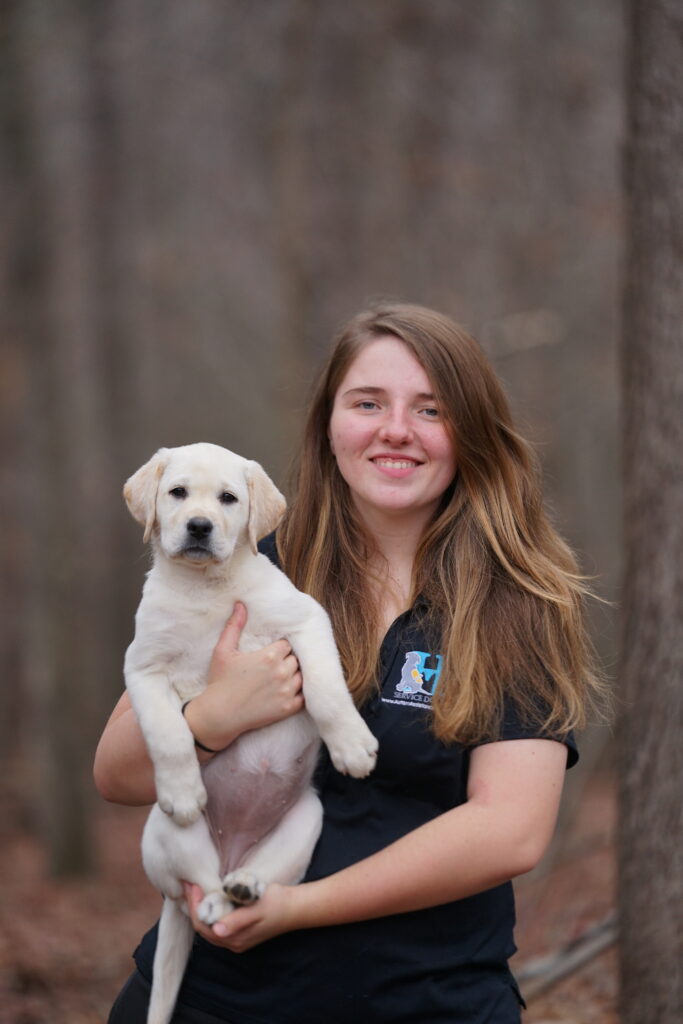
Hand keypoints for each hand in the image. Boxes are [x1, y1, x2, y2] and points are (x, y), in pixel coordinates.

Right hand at [183, 602, 303, 752]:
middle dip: (287, 660)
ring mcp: (286, 691)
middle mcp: (282, 672)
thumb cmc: (220, 682)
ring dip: (294, 675)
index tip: (271, 653)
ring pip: (301, 676)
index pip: (287, 645)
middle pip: (295, 659)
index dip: (279, 648)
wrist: (219, 715)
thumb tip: (240, 604)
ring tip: (280, 678)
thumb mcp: (223, 651)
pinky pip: (304, 696)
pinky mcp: (288, 708)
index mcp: (269, 656)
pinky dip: (299, 693)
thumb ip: (234, 626)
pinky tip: (287, 691)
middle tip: (275, 665)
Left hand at [183, 881, 299, 951]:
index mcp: (235, 938)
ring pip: (208, 926)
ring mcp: (235, 938)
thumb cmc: (277, 904)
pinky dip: (209, 910)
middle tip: (189, 883)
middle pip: (203, 926)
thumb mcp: (257, 908)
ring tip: (196, 888)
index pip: (204, 924)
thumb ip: (237, 920)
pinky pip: (216, 923)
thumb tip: (217, 930)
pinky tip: (209, 896)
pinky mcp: (239, 932)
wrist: (295, 908)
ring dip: (200, 907)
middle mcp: (232, 942)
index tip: (193, 884)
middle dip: (194, 905)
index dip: (195, 905)